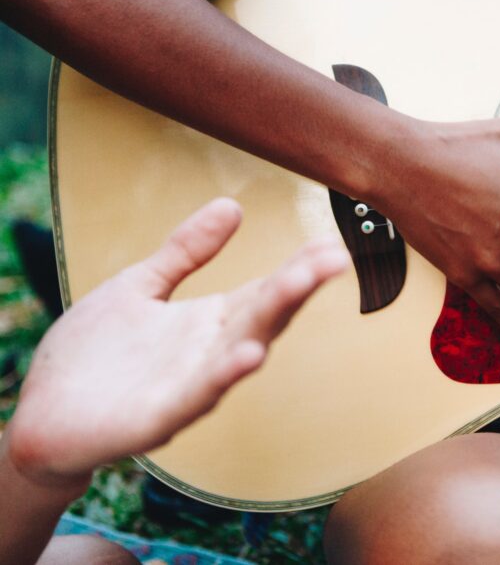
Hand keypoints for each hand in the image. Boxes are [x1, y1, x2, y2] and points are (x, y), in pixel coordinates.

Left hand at [4, 198, 347, 489]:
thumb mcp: (140, 286)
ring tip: (300, 287)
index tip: (331, 243)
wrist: (42, 414)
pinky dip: (224, 377)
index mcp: (209, 322)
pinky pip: (197, 396)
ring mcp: (188, 386)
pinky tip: (248, 356)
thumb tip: (232, 205)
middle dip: (297, 287)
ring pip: (240, 351)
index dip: (298, 268)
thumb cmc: (93, 356)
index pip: (265, 290)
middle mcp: (208, 353)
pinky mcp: (158, 418)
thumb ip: (187, 251)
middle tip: (333, 258)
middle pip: (263, 316)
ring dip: (272, 321)